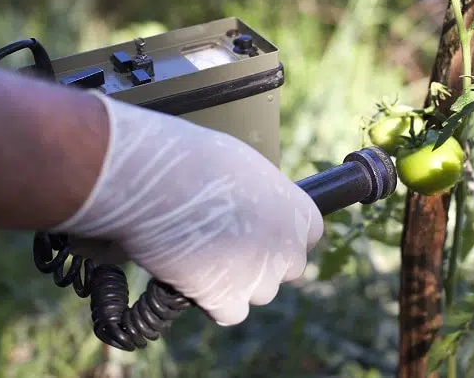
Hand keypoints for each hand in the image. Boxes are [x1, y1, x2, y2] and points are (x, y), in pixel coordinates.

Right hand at [53, 92, 323, 325]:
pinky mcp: (228, 300)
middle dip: (265, 260)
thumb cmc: (199, 161)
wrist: (164, 182)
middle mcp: (289, 248)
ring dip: (238, 281)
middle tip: (230, 243)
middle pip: (288, 268)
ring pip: (259, 291)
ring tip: (202, 252)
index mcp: (300, 212)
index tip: (261, 229)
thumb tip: (254, 207)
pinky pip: (230, 312)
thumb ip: (263, 197)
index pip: (309, 235)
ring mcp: (262, 278)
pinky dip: (214, 300)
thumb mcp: (248, 169)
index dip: (282, 234)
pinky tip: (194, 275)